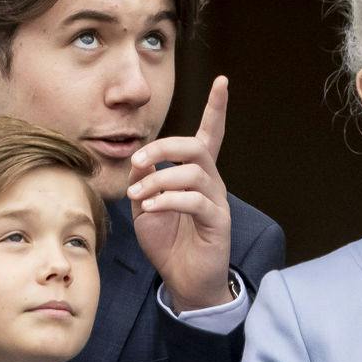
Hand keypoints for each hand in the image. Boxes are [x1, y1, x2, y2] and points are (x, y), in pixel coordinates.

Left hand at [126, 75, 234, 311]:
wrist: (184, 280)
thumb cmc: (168, 242)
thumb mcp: (145, 207)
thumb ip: (142, 181)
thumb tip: (140, 159)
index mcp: (195, 174)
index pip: (210, 134)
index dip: (216, 108)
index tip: (223, 81)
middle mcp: (211, 182)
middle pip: (196, 147)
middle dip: (164, 147)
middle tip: (138, 161)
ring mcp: (217, 201)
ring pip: (193, 172)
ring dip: (159, 180)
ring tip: (139, 197)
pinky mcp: (218, 221)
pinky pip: (195, 200)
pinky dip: (168, 200)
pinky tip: (151, 208)